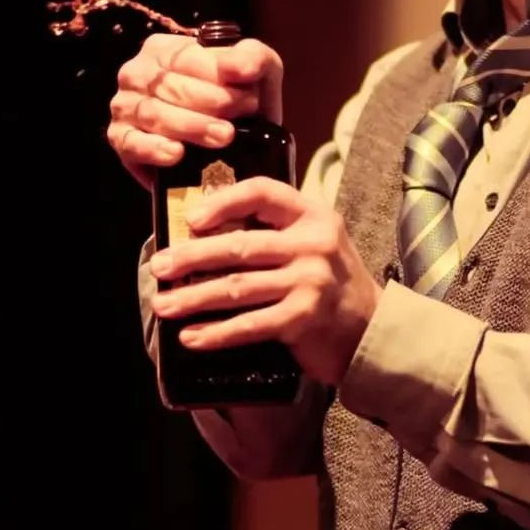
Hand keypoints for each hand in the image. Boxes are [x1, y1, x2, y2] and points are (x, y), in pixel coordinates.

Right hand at [107, 33, 283, 188]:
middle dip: (210, 104)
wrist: (233, 145)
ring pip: (154, 114)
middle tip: (240, 121)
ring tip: (224, 137)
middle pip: (169, 86)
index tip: (250, 98)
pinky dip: (153, 148)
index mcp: (164, 49)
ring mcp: (125, 106)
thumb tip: (237, 69)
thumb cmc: (239, 100)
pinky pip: (131, 142)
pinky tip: (177, 154)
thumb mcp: (258, 71)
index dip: (218, 78)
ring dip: (192, 127)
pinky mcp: (121, 139)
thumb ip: (252, 58)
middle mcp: (138, 73)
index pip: (185, 58)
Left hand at [148, 176, 381, 385]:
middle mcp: (314, 244)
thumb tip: (204, 230)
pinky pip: (248, 324)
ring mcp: (309, 282)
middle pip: (240, 245)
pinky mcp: (302, 318)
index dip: (223, 201)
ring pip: (237, 287)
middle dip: (191, 257)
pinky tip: (191, 337)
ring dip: (193, 298)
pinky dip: (216, 333)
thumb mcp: (314, 241)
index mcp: (314, 216)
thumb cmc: (330, 281)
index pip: (262, 193)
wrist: (370, 328)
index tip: (191, 219)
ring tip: (163, 305)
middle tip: (159, 267)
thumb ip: (274, 229)